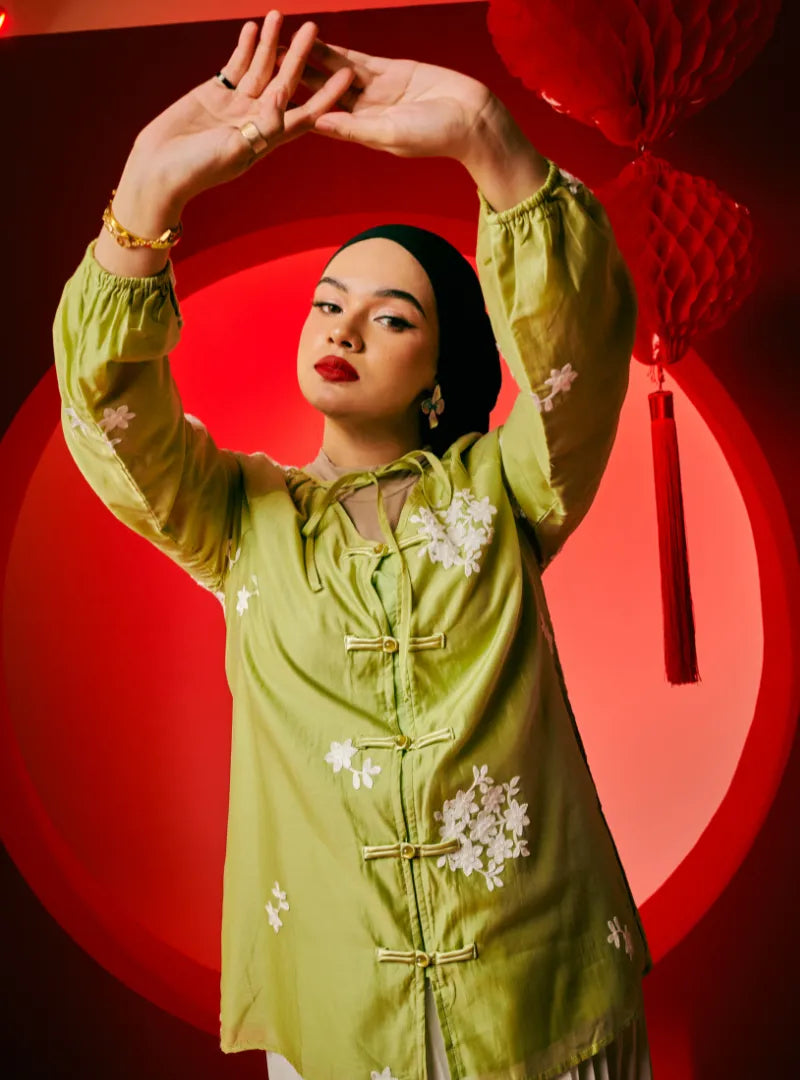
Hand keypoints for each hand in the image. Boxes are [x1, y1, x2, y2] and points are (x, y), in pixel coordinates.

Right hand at [125, 12, 354, 205]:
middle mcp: (257, 119)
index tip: (347, 74)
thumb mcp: (235, 150)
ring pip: (259, 68)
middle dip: (300, 56)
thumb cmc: (199, 169)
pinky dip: (244, 47)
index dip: (327, 94)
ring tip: (280, 15)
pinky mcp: (215, 92)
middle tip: (314, 27)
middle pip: (285, 82)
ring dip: (270, 43)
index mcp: (268, 139)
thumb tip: (284, 96)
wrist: (159, 169)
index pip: (305, 113)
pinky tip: (254, 28)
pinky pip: (235, 65)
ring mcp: (237, 104)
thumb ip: (263, 125)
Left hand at [283, 40, 493, 160]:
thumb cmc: (436, 135)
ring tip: (282, 45)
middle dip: (294, 78)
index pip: (318, 119)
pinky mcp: (388, 71)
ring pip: (334, 72)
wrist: (471, 116)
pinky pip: (355, 59)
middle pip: (320, 93)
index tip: (265, 98)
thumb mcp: (391, 134)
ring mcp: (374, 91)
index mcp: (359, 133)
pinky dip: (335, 51)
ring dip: (310, 59)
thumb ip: (354, 128)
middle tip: (264, 64)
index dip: (293, 108)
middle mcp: (362, 113)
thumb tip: (316, 123)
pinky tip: (315, 40)